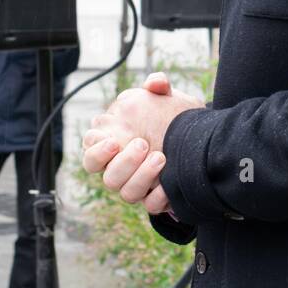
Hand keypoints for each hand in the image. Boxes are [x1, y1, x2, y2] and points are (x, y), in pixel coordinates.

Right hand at [82, 72, 202, 214]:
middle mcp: (120, 169)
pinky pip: (151, 205)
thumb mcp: (165, 99)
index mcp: (113, 146)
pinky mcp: (154, 199)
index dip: (96, 150)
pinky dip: (158, 196)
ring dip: (142, 176)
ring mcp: (136, 186)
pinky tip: (169, 184)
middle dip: (123, 163)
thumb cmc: (169, 118)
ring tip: (161, 157)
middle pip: (107, 177)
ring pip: (126, 194)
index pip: (90, 151)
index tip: (113, 141)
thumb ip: (158, 87)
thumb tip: (156, 82)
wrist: (196, 140)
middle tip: (142, 145)